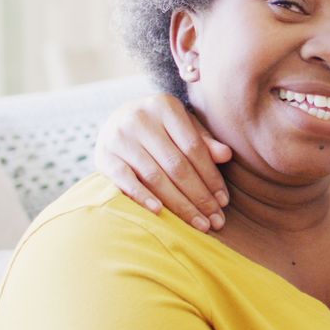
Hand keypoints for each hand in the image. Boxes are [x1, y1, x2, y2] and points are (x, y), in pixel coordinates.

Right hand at [93, 94, 231, 231]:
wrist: (117, 119)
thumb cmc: (161, 126)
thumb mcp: (184, 126)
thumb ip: (204, 141)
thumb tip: (226, 156)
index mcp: (165, 106)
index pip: (193, 148)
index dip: (211, 176)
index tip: (224, 201)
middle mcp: (139, 118)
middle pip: (176, 165)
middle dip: (199, 196)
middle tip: (215, 220)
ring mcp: (118, 137)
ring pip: (154, 176)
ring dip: (179, 204)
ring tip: (198, 223)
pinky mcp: (103, 155)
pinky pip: (125, 180)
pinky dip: (142, 197)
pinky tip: (160, 212)